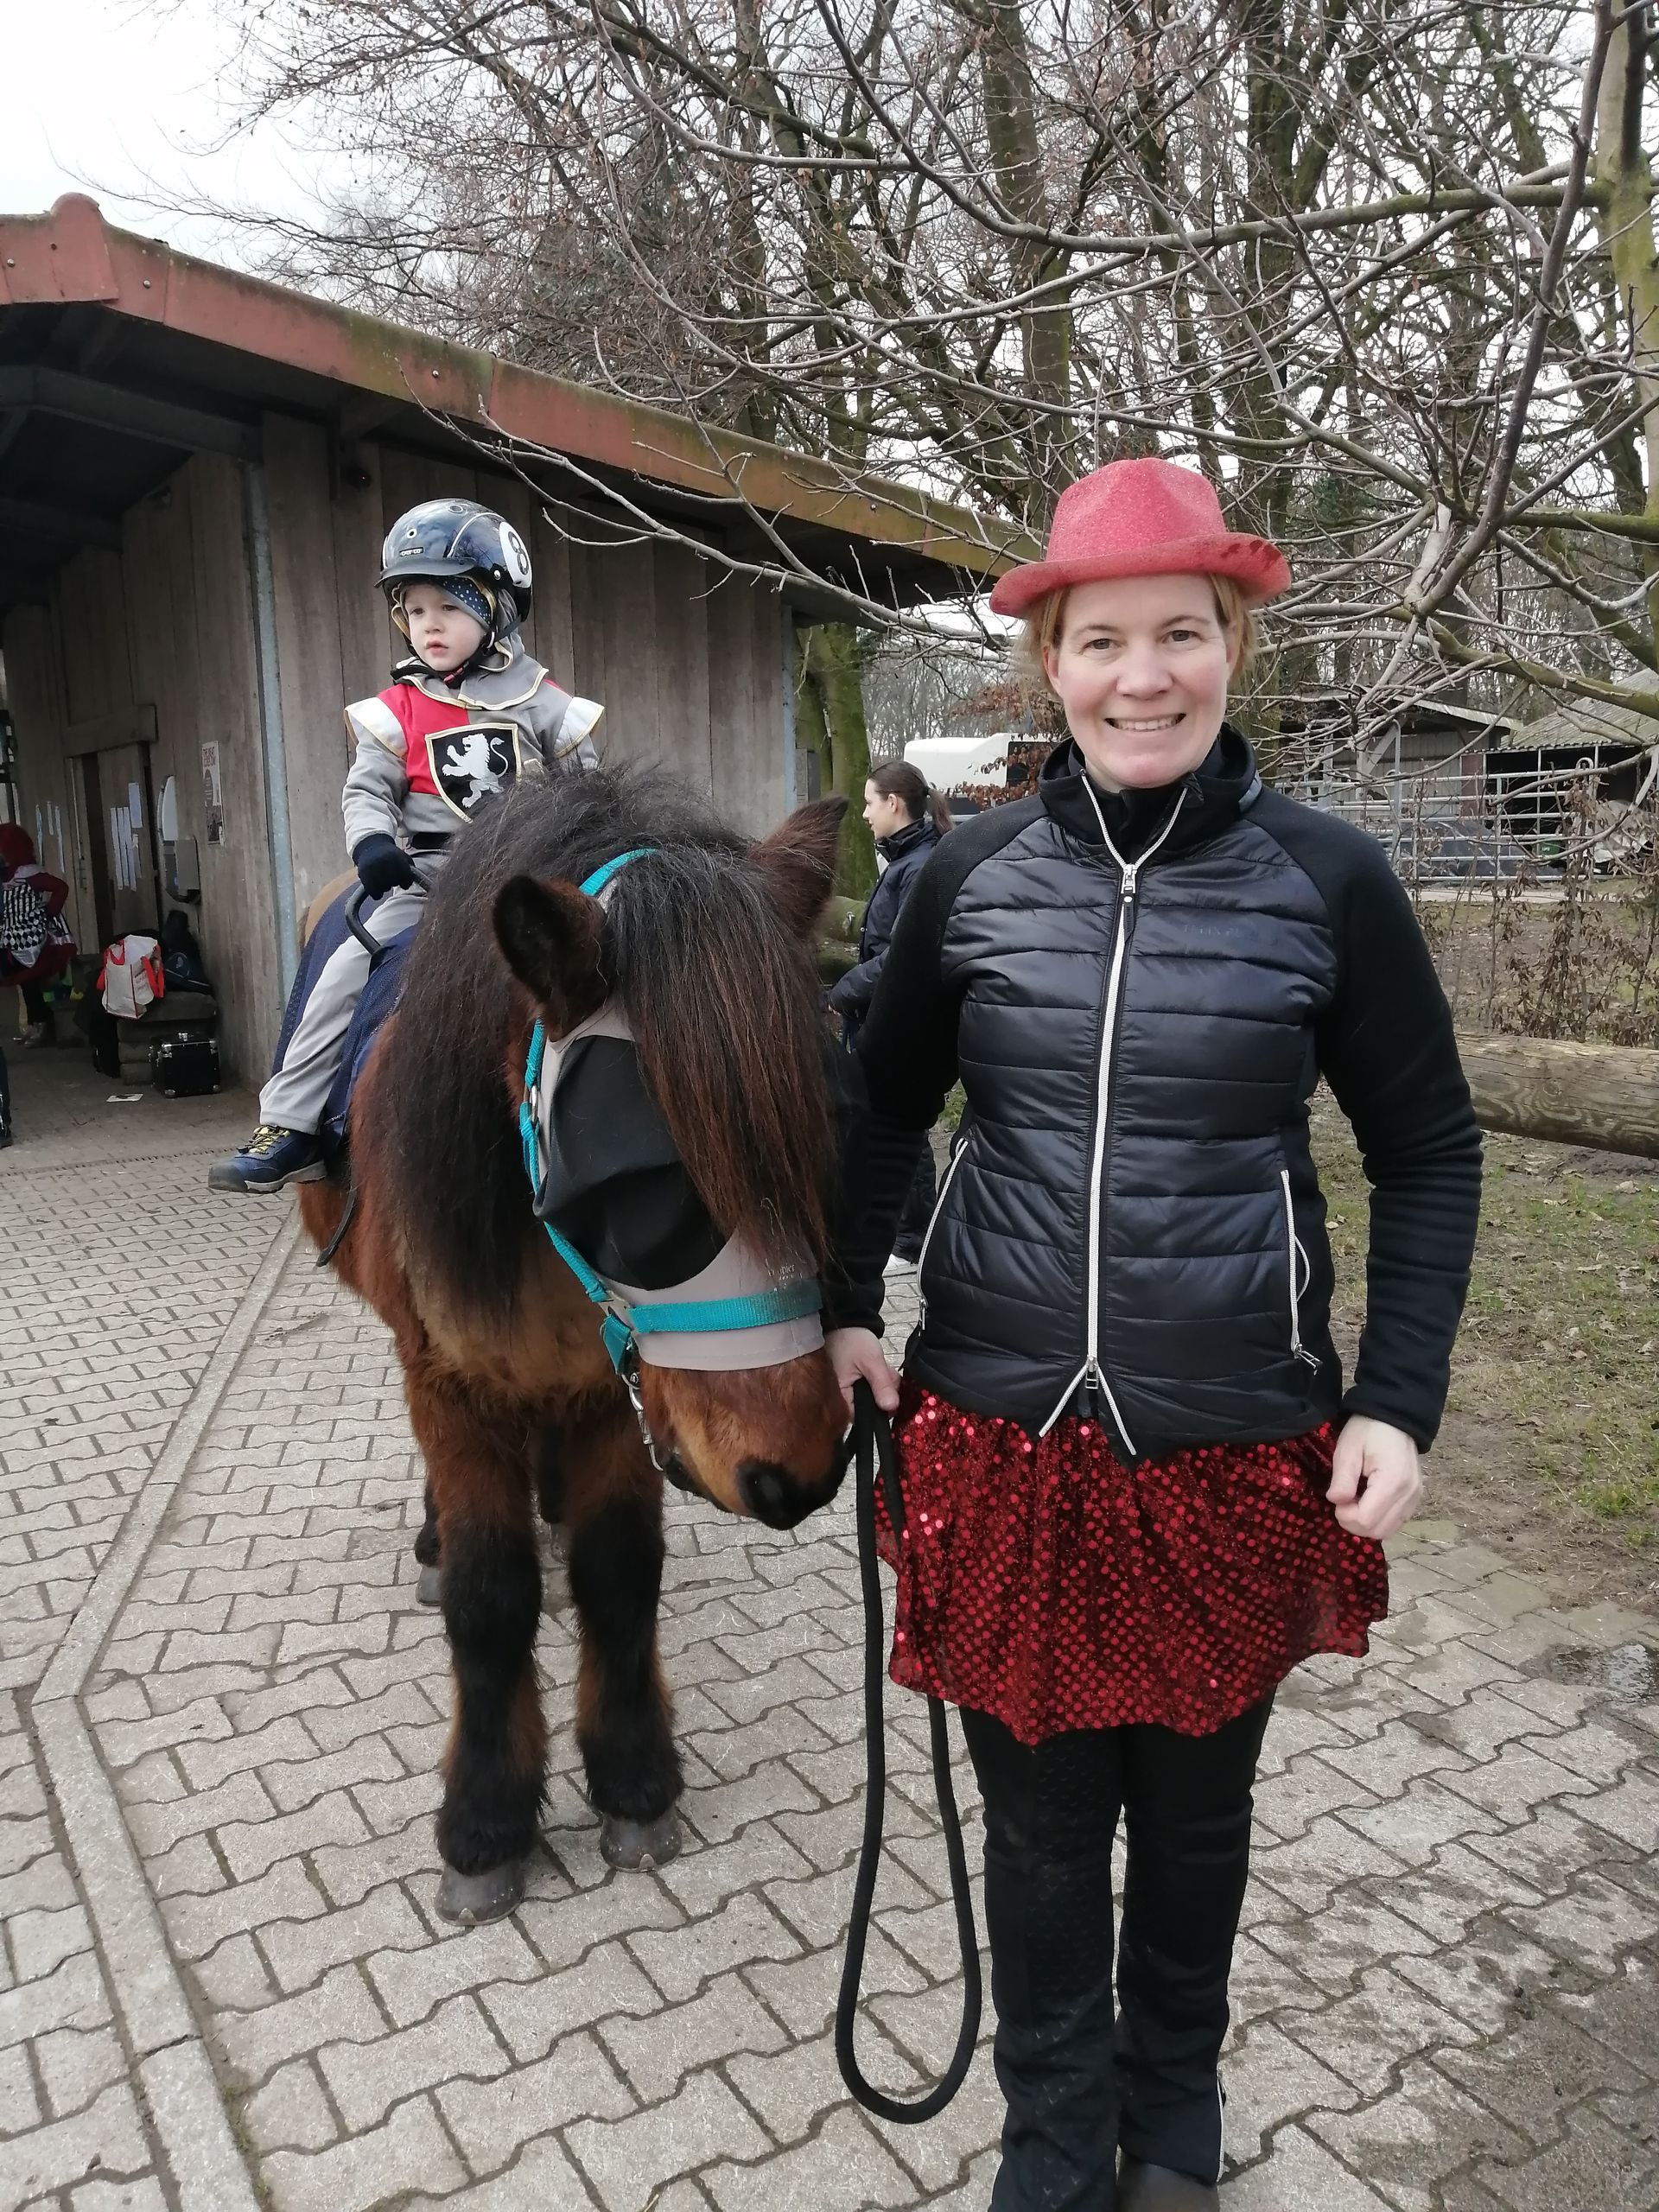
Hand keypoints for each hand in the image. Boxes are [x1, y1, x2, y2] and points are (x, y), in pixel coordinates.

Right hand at [353, 836, 416, 899]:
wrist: (370, 846)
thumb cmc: (391, 855)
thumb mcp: (403, 857)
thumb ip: (412, 869)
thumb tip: (422, 884)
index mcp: (396, 857)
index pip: (406, 877)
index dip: (406, 881)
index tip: (403, 881)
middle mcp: (384, 861)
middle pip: (395, 883)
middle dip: (394, 882)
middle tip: (391, 877)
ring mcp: (373, 868)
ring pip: (384, 888)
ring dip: (385, 887)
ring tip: (383, 879)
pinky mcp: (363, 875)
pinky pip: (374, 892)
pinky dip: (376, 893)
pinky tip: (376, 887)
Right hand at [827, 1327, 900, 1417]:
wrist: (845, 1322)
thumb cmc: (852, 1340)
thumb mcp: (871, 1361)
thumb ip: (881, 1385)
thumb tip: (891, 1408)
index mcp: (839, 1396)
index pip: (861, 1418)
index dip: (879, 1411)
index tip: (891, 1399)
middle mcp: (841, 1397)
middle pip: (869, 1408)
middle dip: (883, 1393)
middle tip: (886, 1374)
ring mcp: (848, 1390)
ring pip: (873, 1398)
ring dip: (883, 1385)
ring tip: (882, 1367)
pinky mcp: (854, 1383)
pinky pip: (871, 1388)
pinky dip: (878, 1380)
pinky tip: (879, 1368)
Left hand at [1327, 1416, 1422, 1539]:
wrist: (1394, 1418)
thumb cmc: (1368, 1430)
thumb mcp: (1348, 1449)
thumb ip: (1342, 1478)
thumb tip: (1336, 1502)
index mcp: (1392, 1481)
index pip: (1366, 1520)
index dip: (1345, 1516)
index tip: (1338, 1498)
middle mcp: (1409, 1495)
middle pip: (1378, 1531)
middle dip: (1354, 1522)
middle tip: (1344, 1500)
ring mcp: (1415, 1499)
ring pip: (1387, 1531)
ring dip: (1366, 1523)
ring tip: (1356, 1499)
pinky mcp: (1415, 1499)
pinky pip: (1395, 1522)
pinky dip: (1378, 1519)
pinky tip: (1368, 1501)